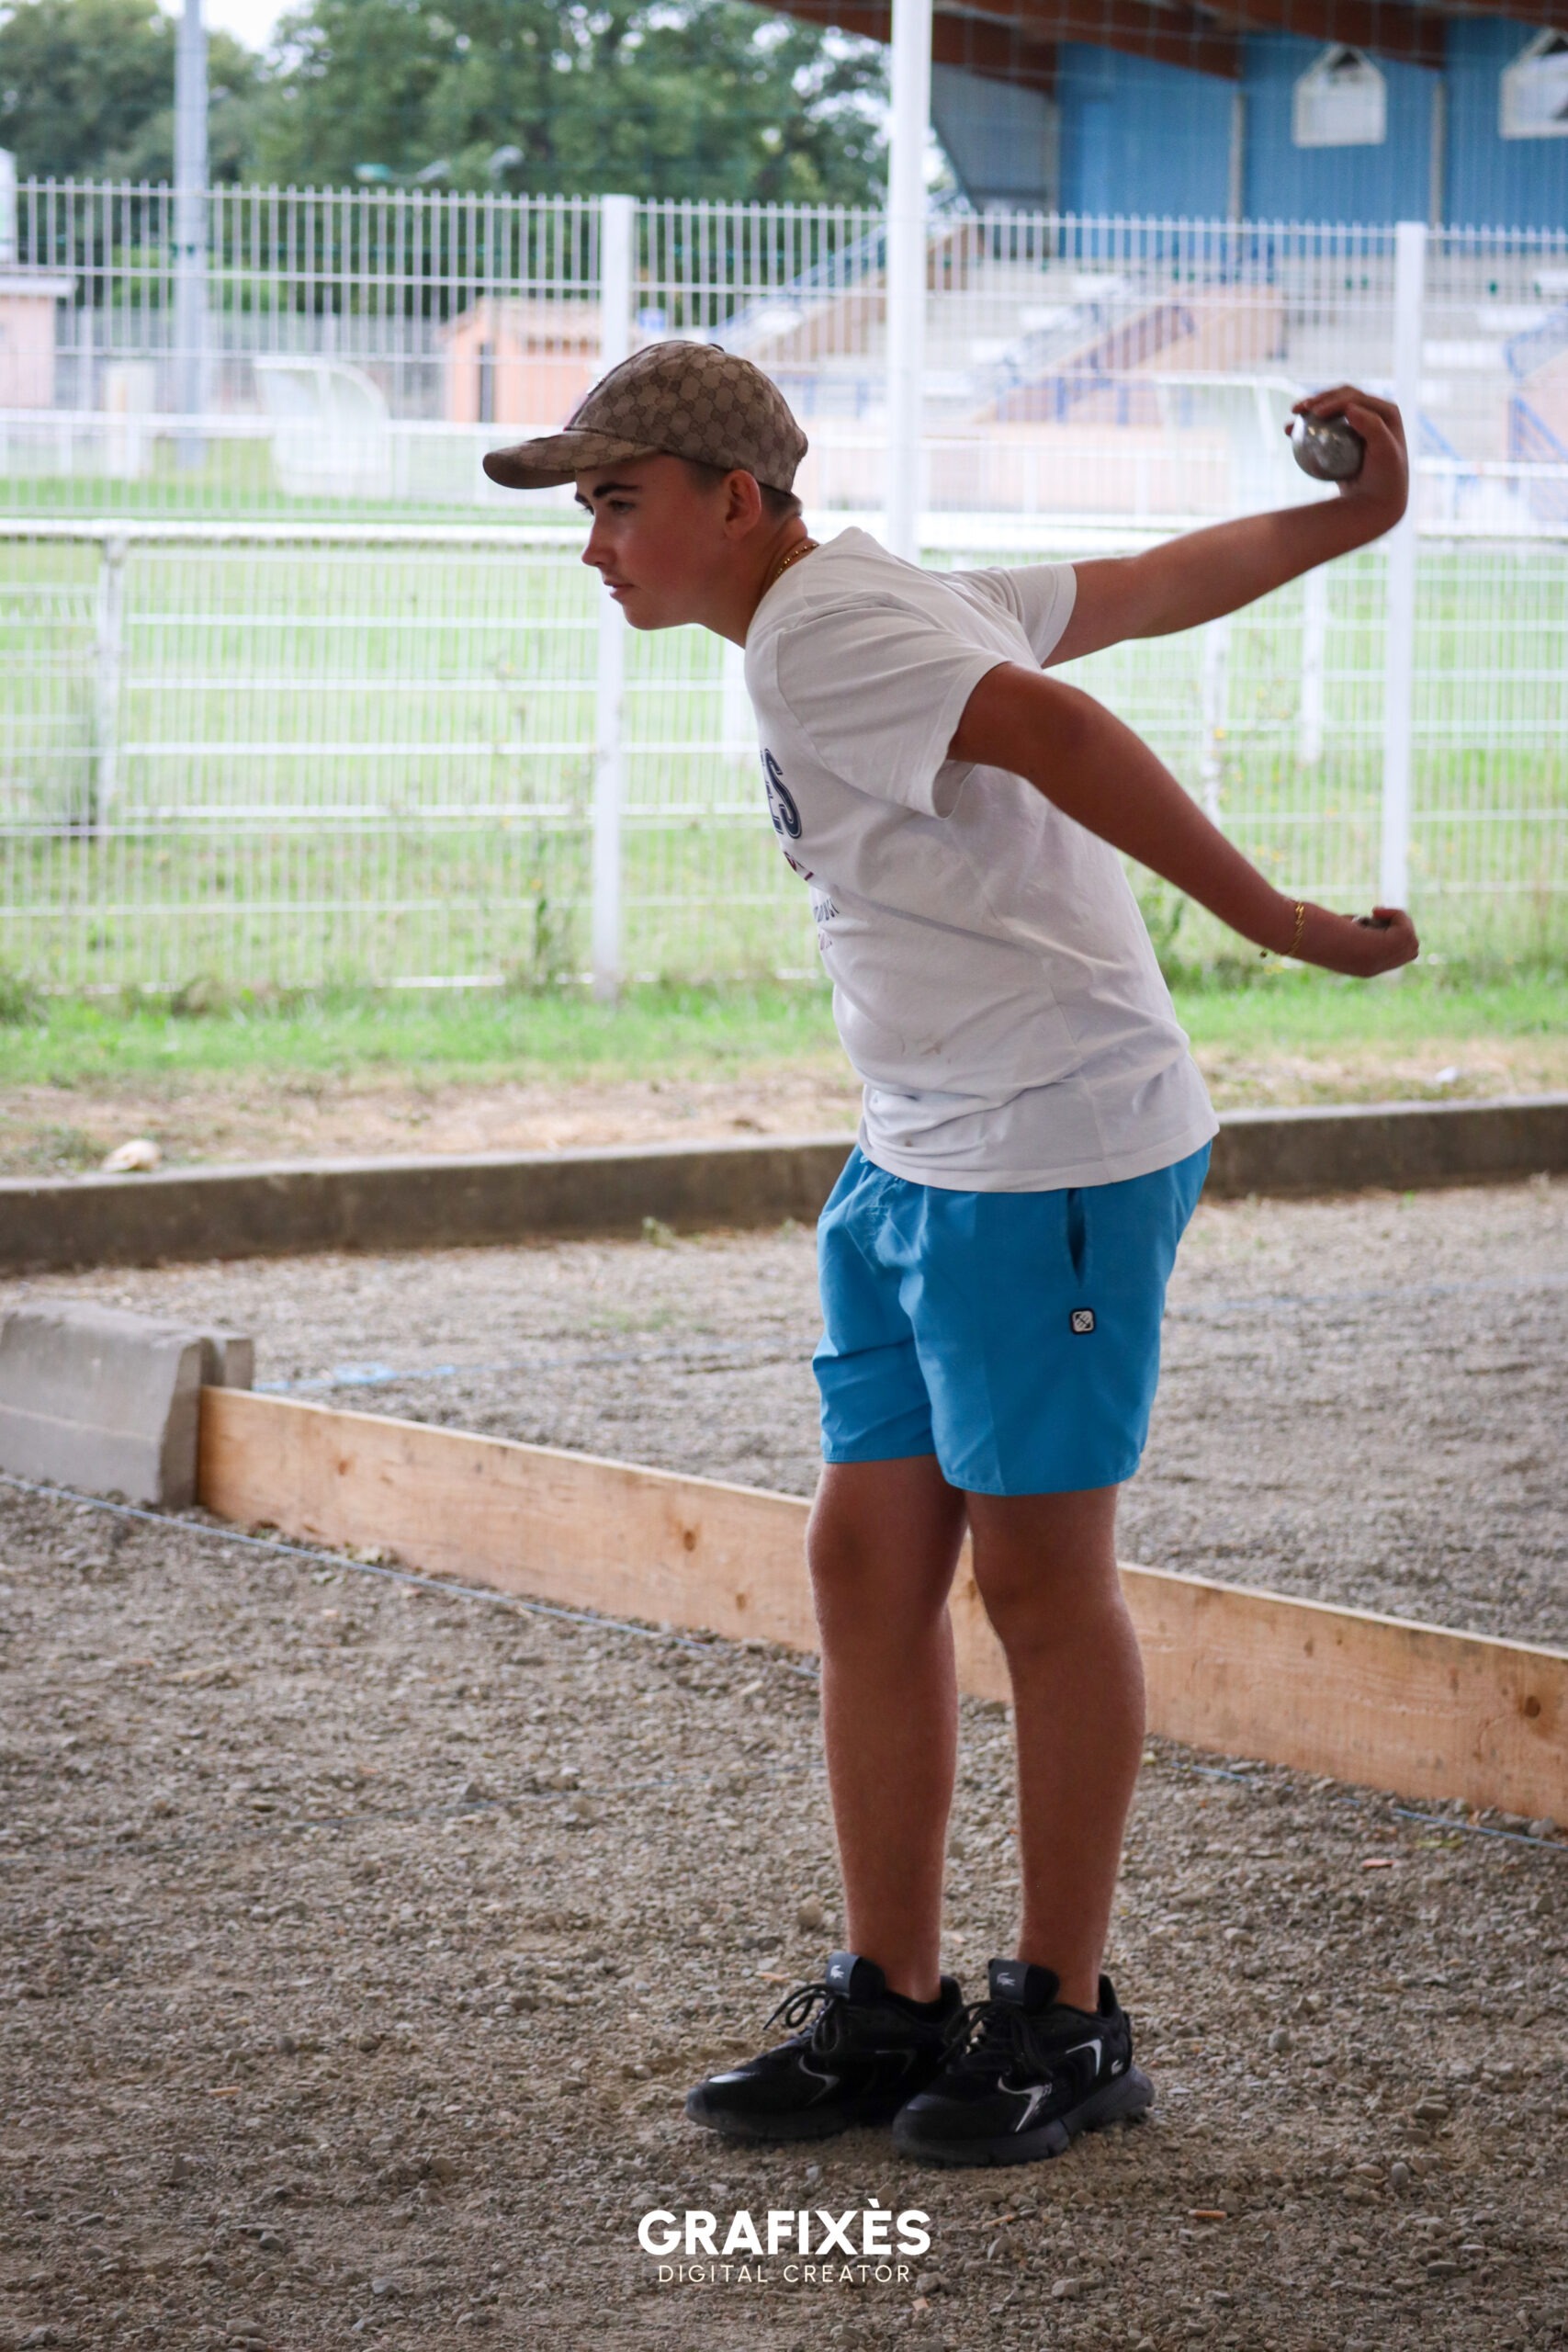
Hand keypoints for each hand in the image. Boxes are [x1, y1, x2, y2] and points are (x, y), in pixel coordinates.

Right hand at [1289, 385, 1407, 523]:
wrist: (1376, 502)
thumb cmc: (1383, 479)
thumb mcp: (1384, 452)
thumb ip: (1372, 426)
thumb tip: (1349, 408)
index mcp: (1386, 412)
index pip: (1355, 398)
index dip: (1333, 400)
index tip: (1314, 413)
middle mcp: (1374, 414)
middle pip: (1342, 397)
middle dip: (1319, 398)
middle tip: (1299, 409)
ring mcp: (1359, 425)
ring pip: (1331, 410)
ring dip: (1310, 408)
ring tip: (1293, 415)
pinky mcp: (1345, 438)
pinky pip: (1324, 428)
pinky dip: (1308, 426)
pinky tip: (1291, 431)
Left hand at [1297, 902, 1418, 976]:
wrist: (1289, 929)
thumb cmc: (1304, 925)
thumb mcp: (1335, 929)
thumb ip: (1353, 930)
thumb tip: (1364, 921)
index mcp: (1362, 967)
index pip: (1398, 955)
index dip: (1393, 934)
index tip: (1370, 918)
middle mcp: (1371, 969)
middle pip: (1411, 950)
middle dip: (1401, 928)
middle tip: (1374, 915)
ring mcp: (1374, 961)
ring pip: (1412, 943)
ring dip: (1399, 922)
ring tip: (1373, 913)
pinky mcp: (1375, 948)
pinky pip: (1406, 931)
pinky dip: (1397, 915)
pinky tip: (1374, 909)